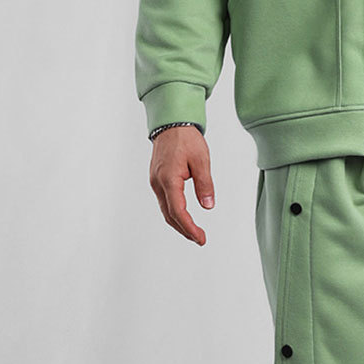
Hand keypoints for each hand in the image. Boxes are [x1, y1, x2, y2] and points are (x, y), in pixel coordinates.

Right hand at [149, 125, 214, 244]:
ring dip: (179, 224)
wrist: (171, 124)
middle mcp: (158, 183)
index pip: (178, 211)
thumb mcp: (201, 160)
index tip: (201, 238)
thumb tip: (208, 206)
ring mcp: (155, 182)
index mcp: (168, 179)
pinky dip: (174, 213)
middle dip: (184, 230)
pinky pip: (164, 202)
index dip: (189, 228)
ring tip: (194, 233)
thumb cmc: (186, 139)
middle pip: (169, 215)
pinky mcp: (157, 180)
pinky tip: (184, 218)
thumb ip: (205, 184)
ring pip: (165, 210)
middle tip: (200, 239)